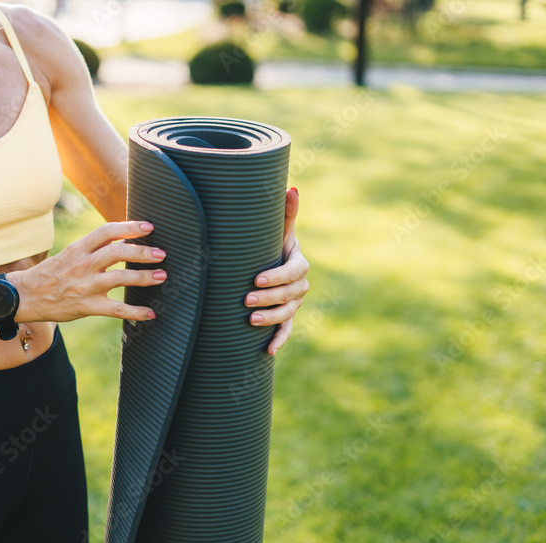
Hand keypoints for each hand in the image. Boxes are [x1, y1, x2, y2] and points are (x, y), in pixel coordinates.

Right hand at [9, 221, 166, 322]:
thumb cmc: (51, 274)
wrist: (26, 296)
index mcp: (78, 248)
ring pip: (121, 278)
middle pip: (118, 252)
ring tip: (161, 276)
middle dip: (142, 252)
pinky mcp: (87, 306)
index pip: (107, 231)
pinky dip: (135, 312)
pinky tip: (149, 313)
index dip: (129, 227)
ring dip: (144, 277)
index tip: (148, 227)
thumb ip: (94, 247)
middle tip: (160, 254)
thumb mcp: (70, 254)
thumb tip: (123, 239)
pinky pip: (116, 309)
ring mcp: (85, 286)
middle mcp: (83, 265)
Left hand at [245, 187, 309, 355]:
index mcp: (298, 262)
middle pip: (290, 294)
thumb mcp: (277, 231)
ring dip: (271, 319)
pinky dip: (279, 340)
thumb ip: (285, 214)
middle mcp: (299, 284)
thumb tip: (292, 188)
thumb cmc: (269, 244)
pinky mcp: (286, 317)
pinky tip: (268, 351)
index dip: (277, 277)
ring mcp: (293, 303)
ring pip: (287, 313)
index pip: (294, 271)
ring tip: (250, 321)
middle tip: (245, 301)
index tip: (256, 279)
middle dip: (268, 298)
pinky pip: (286, 330)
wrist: (267, 263)